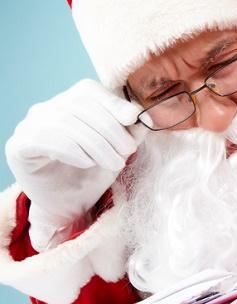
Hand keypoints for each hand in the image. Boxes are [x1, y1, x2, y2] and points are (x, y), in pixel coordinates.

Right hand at [5, 79, 146, 249]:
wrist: (68, 207)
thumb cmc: (92, 175)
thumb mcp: (117, 150)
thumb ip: (129, 131)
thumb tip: (144, 115)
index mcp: (69, 103)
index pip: (89, 90)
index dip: (113, 103)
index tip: (133, 119)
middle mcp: (45, 109)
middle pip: (80, 106)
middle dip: (110, 129)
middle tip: (128, 151)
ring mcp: (29, 125)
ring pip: (65, 122)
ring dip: (96, 144)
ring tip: (114, 164)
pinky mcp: (18, 146)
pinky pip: (46, 139)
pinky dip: (72, 150)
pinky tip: (87, 163)